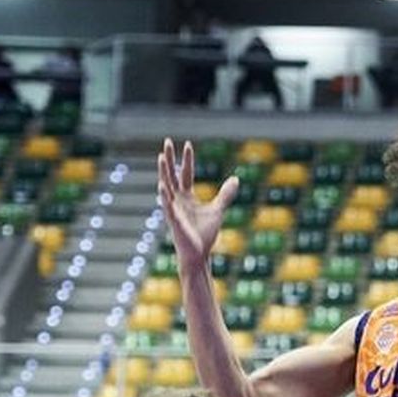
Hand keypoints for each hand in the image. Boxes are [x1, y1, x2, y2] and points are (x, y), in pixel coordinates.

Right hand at [157, 138, 239, 271]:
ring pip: (167, 186)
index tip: (188, 144)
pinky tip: (162, 186)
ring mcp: (174, 209)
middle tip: (167, 141)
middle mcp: (177, 200)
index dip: (187, 160)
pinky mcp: (174, 221)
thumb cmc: (204, 234)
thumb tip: (236, 179)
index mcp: (187, 197)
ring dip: (164, 172)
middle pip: (172, 175)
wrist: (199, 255)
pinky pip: (168, 207)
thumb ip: (225, 195)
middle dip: (170, 159)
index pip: (186, 174)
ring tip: (161, 157)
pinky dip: (165, 196)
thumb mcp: (218, 210)